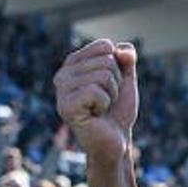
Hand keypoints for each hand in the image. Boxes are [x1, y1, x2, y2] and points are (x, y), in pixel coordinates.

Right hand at [53, 39, 138, 163]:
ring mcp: (61, 90)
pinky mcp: (66, 106)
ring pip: (103, 75)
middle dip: (116, 82)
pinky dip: (105, 103)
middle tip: (107, 100)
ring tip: (101, 108)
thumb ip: (126, 61)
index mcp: (74, 64)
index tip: (110, 85)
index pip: (105, 46)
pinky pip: (95, 91)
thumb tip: (124, 49)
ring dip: (111, 94)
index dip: (118, 67)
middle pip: (106, 61)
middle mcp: (63, 74)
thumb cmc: (118, 111)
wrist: (116, 140)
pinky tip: (96, 115)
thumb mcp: (125, 81)